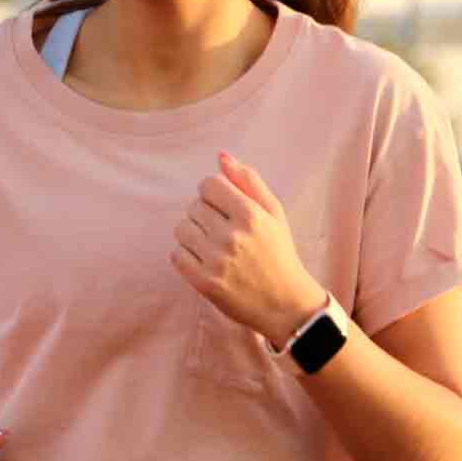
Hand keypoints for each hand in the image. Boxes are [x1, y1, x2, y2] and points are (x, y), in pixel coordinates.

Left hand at [171, 151, 327, 344]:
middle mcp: (232, 236)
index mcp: (250, 215)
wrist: (285, 304)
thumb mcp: (274, 213)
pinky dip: (186, 255)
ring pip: (181, 229)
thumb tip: (221, 156)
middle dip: (204, 214)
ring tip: (211, 244)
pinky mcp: (204, 282)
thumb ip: (249, 181)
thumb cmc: (279, 253)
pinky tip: (204, 260)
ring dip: (192, 234)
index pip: (208, 184)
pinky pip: (176, 255)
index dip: (213, 192)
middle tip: (221, 229)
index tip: (223, 206)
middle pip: (194, 206)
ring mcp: (216, 261)